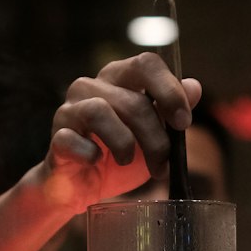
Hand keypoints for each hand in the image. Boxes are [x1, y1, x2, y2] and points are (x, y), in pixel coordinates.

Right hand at [41, 53, 200, 212]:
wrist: (83, 186)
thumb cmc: (119, 155)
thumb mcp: (153, 134)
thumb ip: (170, 110)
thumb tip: (194, 87)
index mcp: (119, 78)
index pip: (146, 64)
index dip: (169, 91)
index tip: (183, 122)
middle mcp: (91, 86)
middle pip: (132, 100)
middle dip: (155, 137)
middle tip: (162, 164)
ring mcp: (70, 109)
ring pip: (100, 111)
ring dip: (124, 145)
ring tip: (127, 162)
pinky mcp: (57, 135)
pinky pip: (72, 139)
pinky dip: (90, 154)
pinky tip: (96, 163)